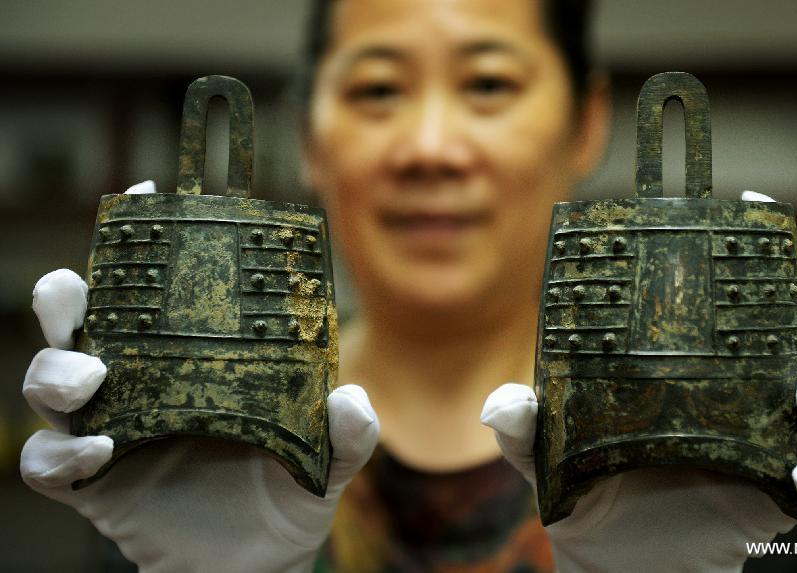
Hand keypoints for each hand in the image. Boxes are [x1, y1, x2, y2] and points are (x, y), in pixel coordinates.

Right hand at [21, 183, 379, 572]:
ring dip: (53, 371)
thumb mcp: (328, 458)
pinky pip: (49, 464)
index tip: (145, 192)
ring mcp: (112, 431)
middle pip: (81, 324)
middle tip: (77, 290)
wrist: (259, 564)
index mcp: (192, 357)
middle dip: (66, 297)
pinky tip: (99, 453)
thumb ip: (347, 434)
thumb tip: (349, 399)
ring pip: (50, 383)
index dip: (141, 240)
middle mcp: (142, 383)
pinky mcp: (95, 486)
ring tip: (89, 380)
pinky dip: (60, 456)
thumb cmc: (290, 492)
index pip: (156, 290)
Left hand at [482, 191, 796, 571]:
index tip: (748, 206)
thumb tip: (505, 403)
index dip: (749, 248)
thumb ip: (524, 423)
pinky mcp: (778, 493)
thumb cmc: (587, 477)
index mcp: (693, 357)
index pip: (732, 295)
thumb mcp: (546, 445)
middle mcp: (741, 387)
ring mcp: (766, 438)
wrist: (612, 551)